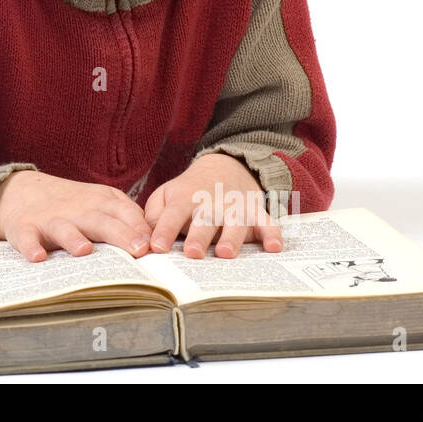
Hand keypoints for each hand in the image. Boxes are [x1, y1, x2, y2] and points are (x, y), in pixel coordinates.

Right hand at [0, 170, 153, 262]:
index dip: (140, 228)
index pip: (126, 214)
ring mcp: (50, 219)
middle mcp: (78, 211)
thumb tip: (156, 242)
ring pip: (64, 229)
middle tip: (137, 251)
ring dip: (73, 238)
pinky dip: (30, 246)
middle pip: (101, 222)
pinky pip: (27, 238)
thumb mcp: (101, 203)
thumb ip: (127, 218)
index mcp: (101, 204)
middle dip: (120, 235)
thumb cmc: (72, 205)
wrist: (22, 191)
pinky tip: (37, 257)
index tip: (155, 245)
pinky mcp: (24, 228)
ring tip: (84, 250)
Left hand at [143, 152, 283, 258]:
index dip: (164, 232)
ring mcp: (235, 208)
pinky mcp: (256, 213)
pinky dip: (272, 234)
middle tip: (192, 254)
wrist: (225, 167)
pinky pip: (267, 223)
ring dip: (231, 239)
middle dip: (198, 238)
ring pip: (234, 224)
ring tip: (225, 253)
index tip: (157, 248)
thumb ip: (154, 215)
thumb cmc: (189, 192)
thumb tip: (148, 239)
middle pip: (204, 222)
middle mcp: (210, 204)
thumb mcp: (166, 195)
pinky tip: (274, 247)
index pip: (171, 216)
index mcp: (184, 200)